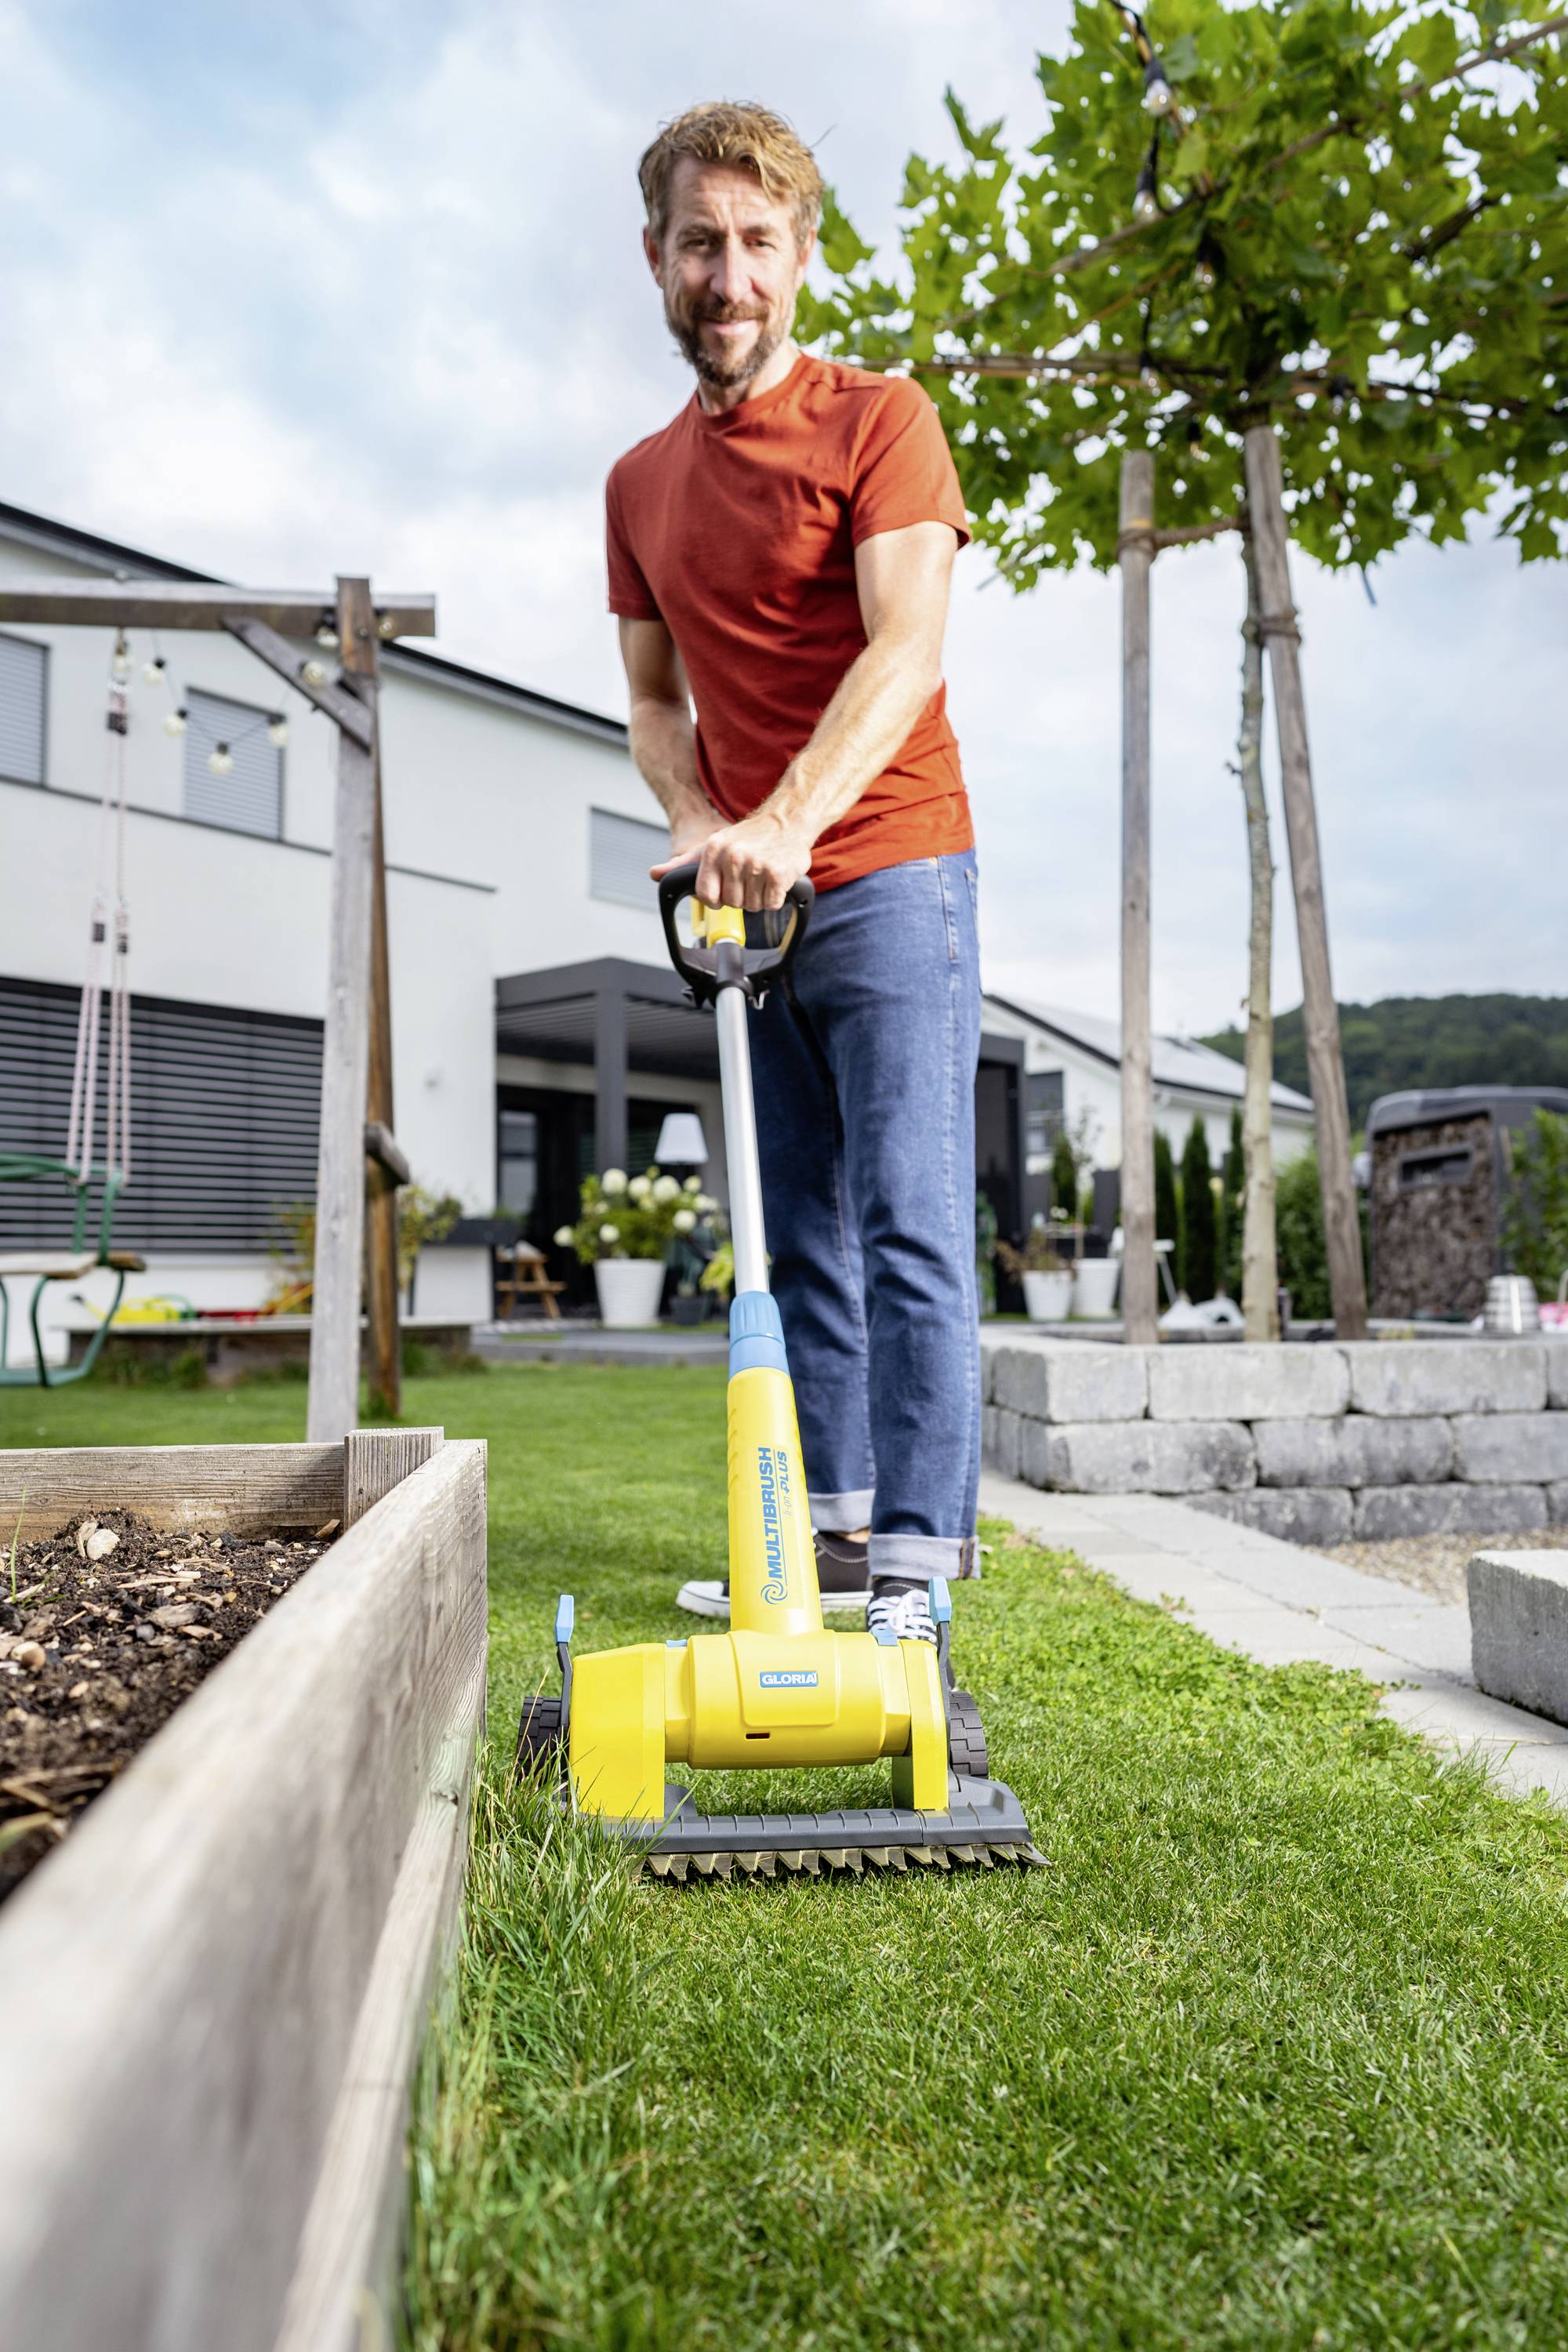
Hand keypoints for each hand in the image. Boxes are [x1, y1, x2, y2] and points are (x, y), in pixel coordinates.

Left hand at [652, 812, 811, 910]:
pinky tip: (776, 877)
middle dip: (742, 896)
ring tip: (763, 874)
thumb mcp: (712, 846)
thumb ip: (683, 863)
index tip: (726, 891)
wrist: (786, 820)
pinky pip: (771, 904)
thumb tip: (654, 874)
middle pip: (732, 903)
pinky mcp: (777, 874)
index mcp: (713, 850)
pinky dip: (776, 897)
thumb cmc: (748, 837)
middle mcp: (733, 856)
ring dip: (760, 897)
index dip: (716, 899)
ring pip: (753, 906)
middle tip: (750, 876)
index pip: (706, 895)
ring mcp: (756, 865)